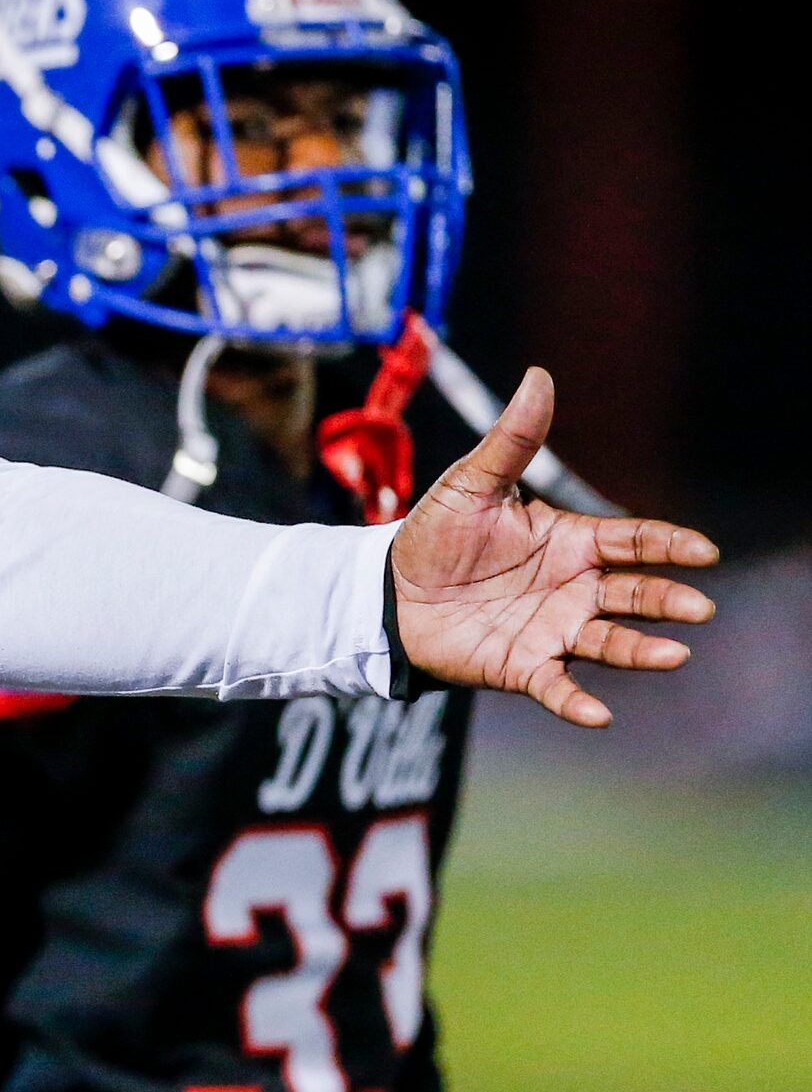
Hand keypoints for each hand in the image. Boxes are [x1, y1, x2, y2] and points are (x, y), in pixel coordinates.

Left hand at [391, 367, 716, 726]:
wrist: (386, 590)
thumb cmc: (436, 535)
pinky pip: (555, 685)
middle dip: (667, 599)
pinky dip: (576, 700)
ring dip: (641, 650)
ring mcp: (551, 628)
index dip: (669, 545)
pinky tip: (599, 715)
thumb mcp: (471, 483)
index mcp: (570, 541)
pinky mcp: (519, 665)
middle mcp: (572, 587)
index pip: (634, 540)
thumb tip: (539, 377)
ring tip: (674, 655)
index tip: (704, 552)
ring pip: (609, 640)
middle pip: (633, 592)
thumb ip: (512, 440)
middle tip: (697, 608)